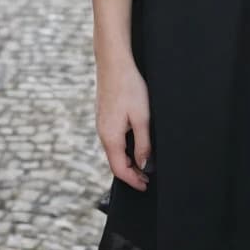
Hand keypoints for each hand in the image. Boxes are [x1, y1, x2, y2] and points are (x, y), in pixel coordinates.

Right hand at [95, 58, 152, 191]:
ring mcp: (102, 123)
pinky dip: (123, 148)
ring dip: (128, 160)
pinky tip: (134, 144)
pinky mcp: (104, 115)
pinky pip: (113, 139)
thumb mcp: (142, 118)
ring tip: (144, 164)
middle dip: (131, 173)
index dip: (133, 180)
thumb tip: (144, 166)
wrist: (114, 63)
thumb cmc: (129, 88)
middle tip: (148, 178)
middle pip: (115, 161)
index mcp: (110, 137)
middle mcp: (102, 133)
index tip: (146, 186)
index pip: (120, 169)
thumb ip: (143, 144)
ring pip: (114, 150)